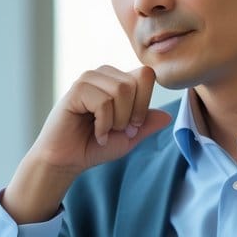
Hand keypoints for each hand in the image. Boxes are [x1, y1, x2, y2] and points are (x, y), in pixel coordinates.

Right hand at [3, 65, 171, 222]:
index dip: (144, 103)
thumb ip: (146, 124)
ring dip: (116, 120)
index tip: (132, 125)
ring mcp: (89, 79)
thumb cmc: (95, 147)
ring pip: (122, 90)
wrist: (68, 160)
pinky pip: (103, 101)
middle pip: (136, 83)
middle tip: (116, 130)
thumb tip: (168, 116)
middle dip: (131, 114)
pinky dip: (103, 124)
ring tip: (103, 131)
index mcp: (119, 81)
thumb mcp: (129, 137)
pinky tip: (95, 132)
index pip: (147, 75)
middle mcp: (105, 75)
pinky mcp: (76, 89)